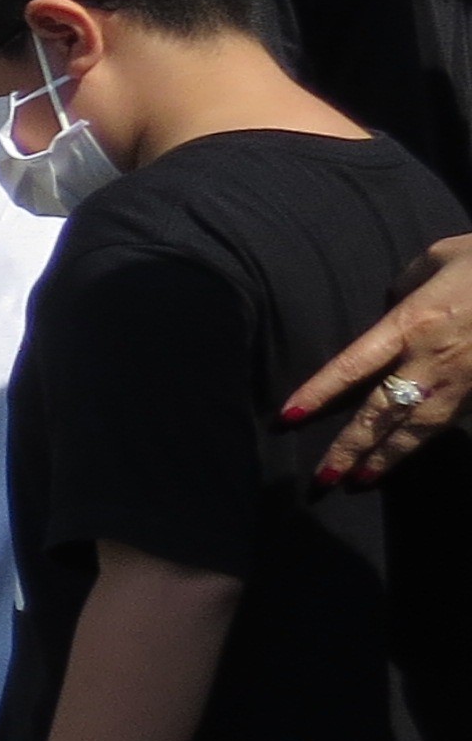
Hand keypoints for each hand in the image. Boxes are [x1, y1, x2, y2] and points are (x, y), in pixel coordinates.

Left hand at [289, 234, 471, 486]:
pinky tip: (405, 455)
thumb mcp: (438, 259)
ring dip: (387, 457)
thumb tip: (391, 305)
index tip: (287, 417)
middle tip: (322, 480)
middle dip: (351, 447)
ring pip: (418, 428)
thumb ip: (405, 286)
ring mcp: (464, 380)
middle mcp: (433, 360)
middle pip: (382, 411)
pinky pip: (448, 421)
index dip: (319, 393)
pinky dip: (422, 442)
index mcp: (412, 323)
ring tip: (360, 481)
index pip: (353, 365)